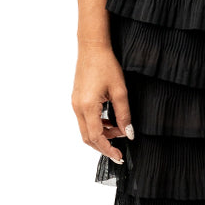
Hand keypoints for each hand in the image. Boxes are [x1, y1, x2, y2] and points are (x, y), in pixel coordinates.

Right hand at [72, 44, 133, 164]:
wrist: (92, 47)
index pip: (97, 137)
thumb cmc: (106, 65)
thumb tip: (128, 134)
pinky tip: (111, 121)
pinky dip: (98, 125)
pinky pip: (85, 120)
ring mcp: (75, 104)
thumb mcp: (120, 91)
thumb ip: (124, 115)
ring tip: (119, 130)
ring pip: (86, 129)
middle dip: (104, 146)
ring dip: (102, 135)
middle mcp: (77, 108)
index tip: (119, 156)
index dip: (108, 149)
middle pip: (88, 137)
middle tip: (119, 151)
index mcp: (87, 107)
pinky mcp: (77, 100)